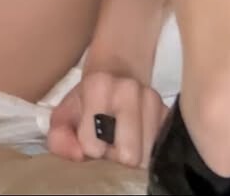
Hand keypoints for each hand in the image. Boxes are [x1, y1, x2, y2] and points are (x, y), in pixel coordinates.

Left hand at [47, 70, 168, 168]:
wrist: (117, 71)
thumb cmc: (87, 101)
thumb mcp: (64, 115)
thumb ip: (60, 137)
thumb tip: (78, 155)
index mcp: (98, 85)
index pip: (94, 145)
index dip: (91, 149)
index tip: (91, 139)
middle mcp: (130, 89)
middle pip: (128, 156)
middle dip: (116, 157)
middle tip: (110, 143)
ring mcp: (154, 99)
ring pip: (147, 156)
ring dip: (134, 155)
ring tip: (123, 139)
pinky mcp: (170, 112)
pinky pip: (161, 148)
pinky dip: (149, 150)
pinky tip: (139, 138)